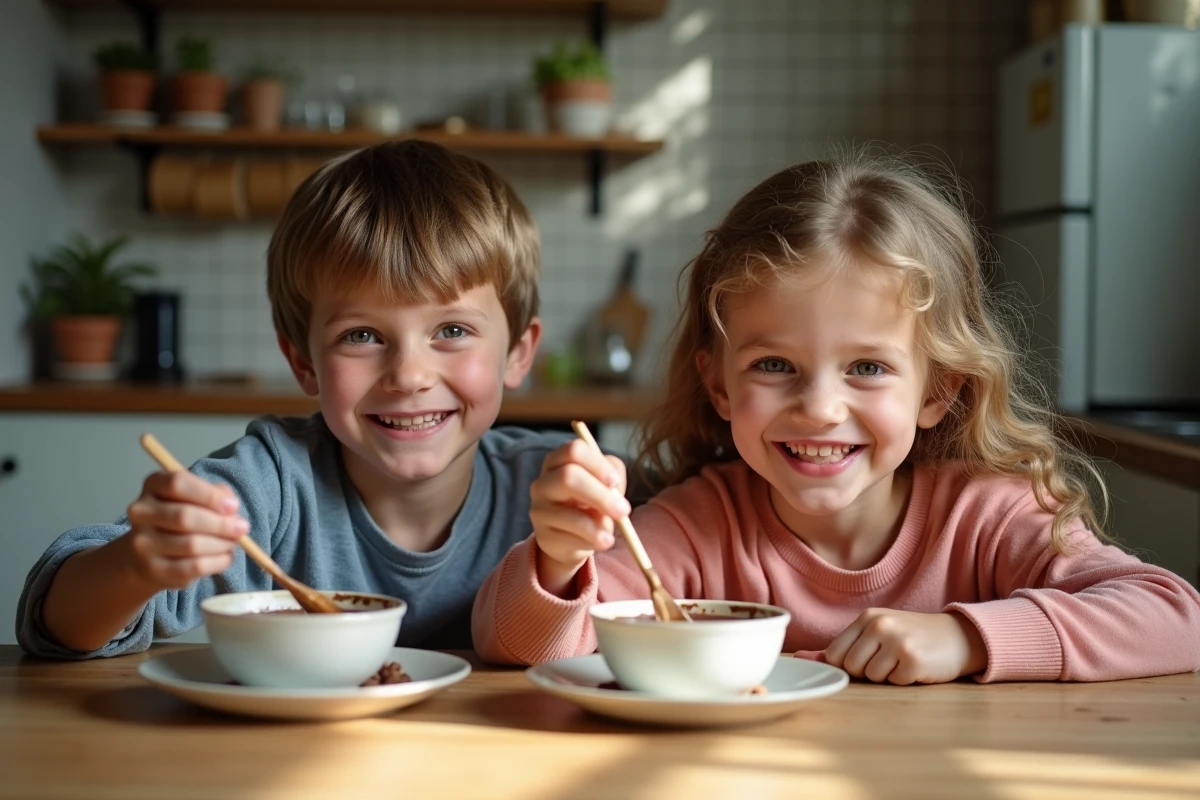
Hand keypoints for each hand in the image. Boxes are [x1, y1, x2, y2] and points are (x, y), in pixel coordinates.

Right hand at [123, 469, 249, 589]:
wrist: (147, 556)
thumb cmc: (178, 520)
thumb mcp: (196, 497)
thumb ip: (215, 494)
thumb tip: (231, 506)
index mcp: (153, 485)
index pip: (177, 483)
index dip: (209, 495)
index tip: (233, 506)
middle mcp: (141, 512)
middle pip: (184, 516)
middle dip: (221, 524)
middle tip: (242, 528)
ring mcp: (143, 543)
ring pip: (191, 544)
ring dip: (222, 544)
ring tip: (234, 542)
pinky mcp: (154, 569)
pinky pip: (193, 567)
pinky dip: (217, 562)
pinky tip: (226, 556)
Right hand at [529, 439, 630, 595]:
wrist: (574, 537)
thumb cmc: (592, 501)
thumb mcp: (606, 483)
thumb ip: (613, 476)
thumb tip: (613, 492)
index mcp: (558, 461)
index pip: (574, 450)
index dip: (597, 464)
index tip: (615, 481)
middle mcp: (543, 482)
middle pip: (568, 477)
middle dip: (601, 496)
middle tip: (624, 511)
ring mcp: (539, 509)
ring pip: (568, 514)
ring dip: (597, 526)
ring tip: (611, 536)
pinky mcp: (543, 535)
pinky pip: (569, 538)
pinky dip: (590, 541)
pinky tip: (600, 542)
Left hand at [823, 609, 987, 684]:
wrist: (959, 636)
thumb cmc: (912, 637)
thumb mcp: (875, 635)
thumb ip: (837, 648)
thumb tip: (799, 658)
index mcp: (866, 618)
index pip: (835, 654)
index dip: (850, 664)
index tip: (870, 657)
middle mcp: (879, 626)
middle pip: (851, 667)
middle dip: (868, 672)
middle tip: (890, 660)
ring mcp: (896, 641)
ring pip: (871, 677)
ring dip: (887, 677)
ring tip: (903, 662)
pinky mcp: (913, 660)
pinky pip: (894, 682)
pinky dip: (905, 680)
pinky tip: (917, 667)